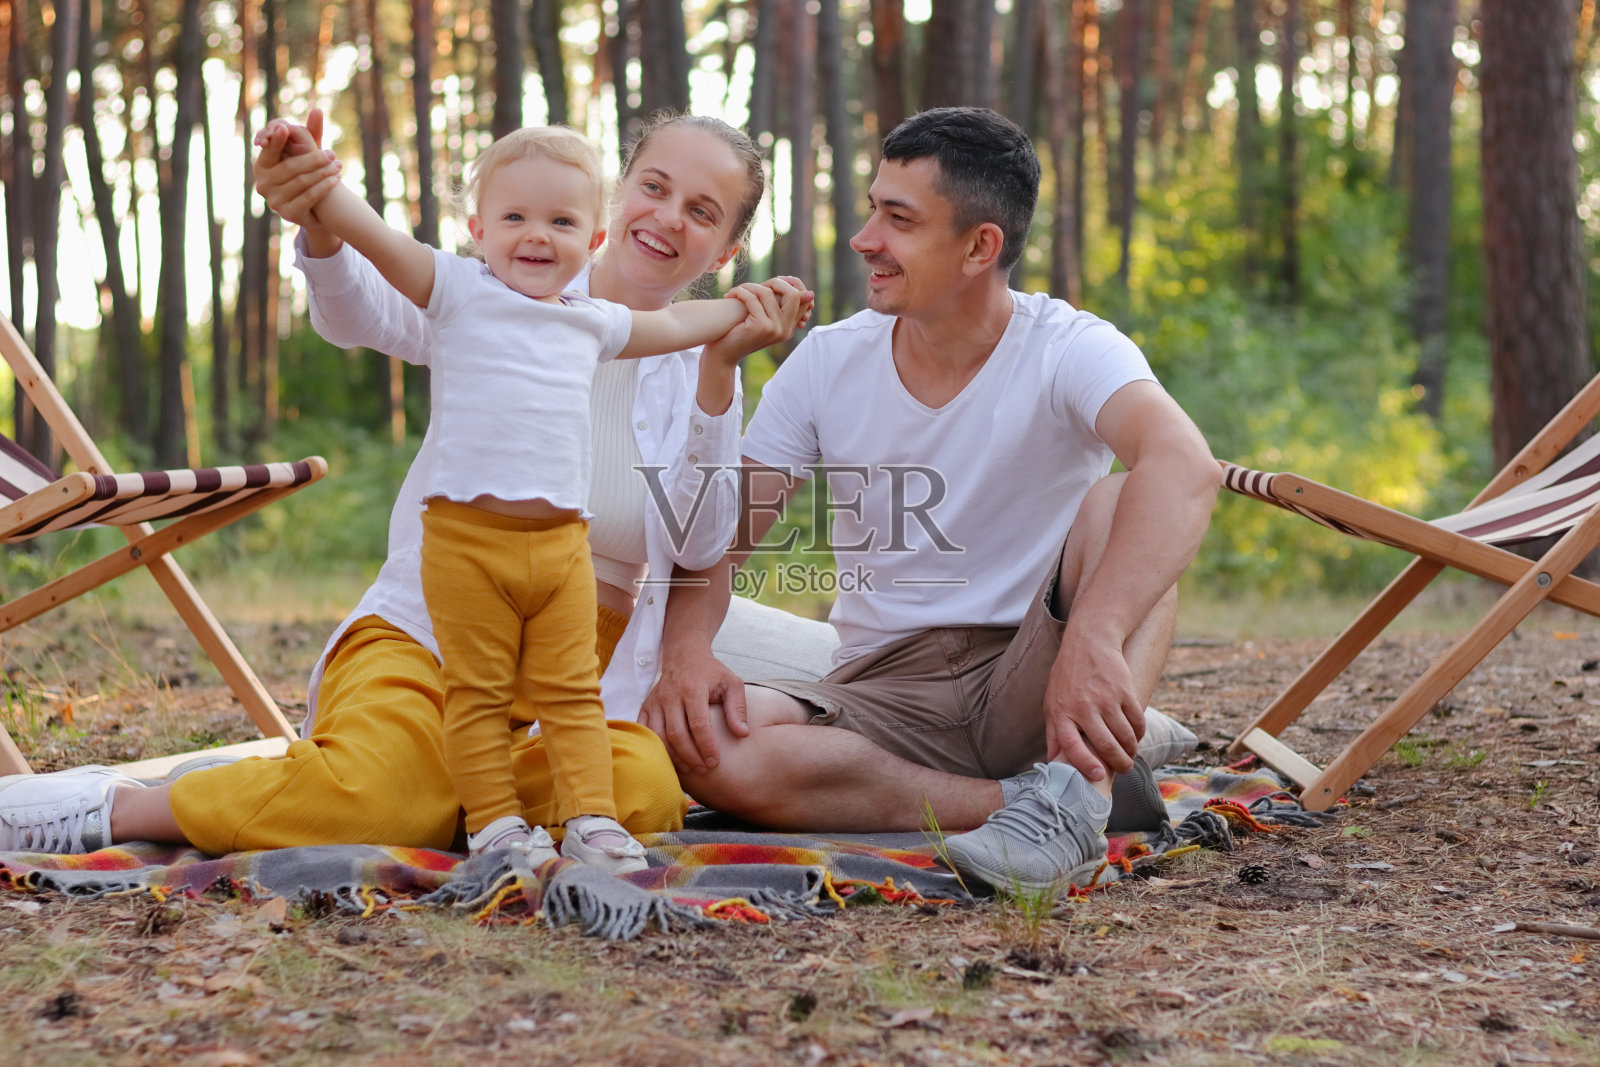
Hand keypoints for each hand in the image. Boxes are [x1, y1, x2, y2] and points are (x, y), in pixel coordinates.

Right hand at [253, 109, 342, 233]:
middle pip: (290, 168)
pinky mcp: (288, 214)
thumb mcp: (307, 153)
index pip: (269, 150)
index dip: (276, 140)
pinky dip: (324, 187)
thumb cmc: (307, 173)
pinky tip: (336, 179)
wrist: (315, 208)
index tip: (286, 129)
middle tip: (332, 154)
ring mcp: (274, 201)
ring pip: (301, 182)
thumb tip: (318, 109)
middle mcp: (263, 184)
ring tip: (338, 165)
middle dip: (313, 160)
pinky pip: (309, 198)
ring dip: (323, 173)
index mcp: (262, 166)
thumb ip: (310, 133)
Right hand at [639, 643, 748, 774]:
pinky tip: (670, 760)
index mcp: (693, 688)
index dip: (706, 746)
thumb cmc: (711, 673)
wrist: (684, 655)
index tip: (715, 761)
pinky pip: (646, 732)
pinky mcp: (646, 707)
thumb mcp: (732, 683)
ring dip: (673, 756)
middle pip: (676, 734)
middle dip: (691, 756)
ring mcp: (655, 701)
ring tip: (690, 768)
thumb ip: (738, 708)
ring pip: (659, 736)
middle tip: (704, 768)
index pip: (698, 723)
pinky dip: (656, 749)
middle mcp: (670, 695)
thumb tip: (742, 734)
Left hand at [703, 276, 814, 367]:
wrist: (722, 356)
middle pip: (793, 294)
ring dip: (749, 286)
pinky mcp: (761, 327)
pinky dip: (740, 292)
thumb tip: (805, 291)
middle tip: (756, 285)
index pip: (803, 299)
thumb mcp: (761, 318)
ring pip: (767, 293)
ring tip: (737, 291)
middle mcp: (785, 330)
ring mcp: (775, 329)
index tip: (770, 283)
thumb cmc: (738, 334)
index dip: (791, 285)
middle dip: (775, 282)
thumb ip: (775, 304)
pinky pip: (752, 299)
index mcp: (788, 328)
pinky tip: (730, 295)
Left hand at [1042, 628, 1144, 780]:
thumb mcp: (1052, 702)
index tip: (1098, 775)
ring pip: (1124, 736)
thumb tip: (1052, 761)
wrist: (1089, 641)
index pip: (1071, 746)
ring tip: (1130, 754)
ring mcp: (1105, 698)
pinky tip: (1136, 736)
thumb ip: (1054, 732)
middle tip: (1124, 769)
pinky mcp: (1124, 691)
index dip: (1085, 765)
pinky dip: (1139, 733)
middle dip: (1118, 763)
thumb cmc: (1068, 676)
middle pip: (1105, 745)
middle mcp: (1083, 707)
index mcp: (1061, 712)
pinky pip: (1136, 720)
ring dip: (1131, 750)